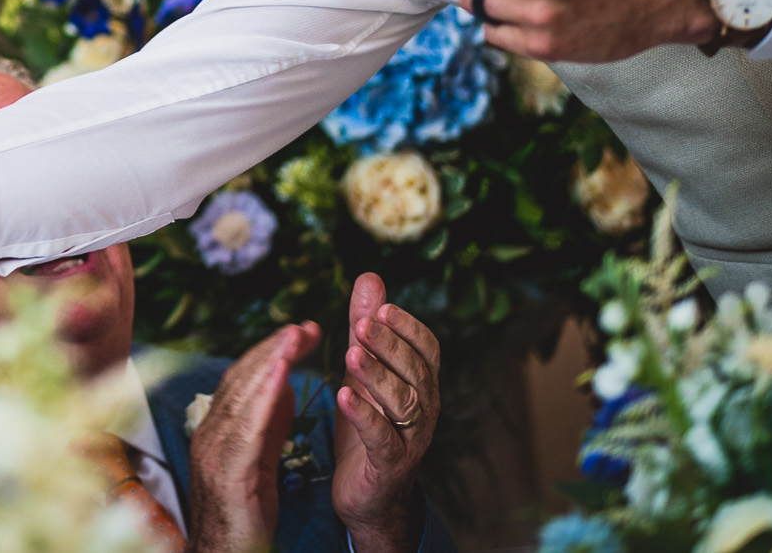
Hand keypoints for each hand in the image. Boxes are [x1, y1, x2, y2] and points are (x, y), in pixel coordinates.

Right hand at [186, 321, 313, 552]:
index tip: (299, 334)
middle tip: (303, 328)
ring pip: (241, 396)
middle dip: (273, 350)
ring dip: (269, 362)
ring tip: (293, 336)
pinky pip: (246, 427)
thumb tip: (285, 386)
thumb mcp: (260, 462)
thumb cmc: (243, 516)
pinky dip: (262, 396)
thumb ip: (270, 425)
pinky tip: (280, 375)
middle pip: (241, 380)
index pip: (242, 380)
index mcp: (219, 430)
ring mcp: (214, 451)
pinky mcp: (226, 471)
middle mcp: (210, 433)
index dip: (270, 354)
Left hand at [331, 274, 438, 552]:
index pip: (427, 349)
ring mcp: (410, 438)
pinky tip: (344, 395)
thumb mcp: (364, 370)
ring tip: (351, 354)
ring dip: (377, 375)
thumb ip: (367, 326)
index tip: (382, 308)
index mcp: (421, 383)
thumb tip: (370, 277)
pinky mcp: (388, 465)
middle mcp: (424, 409)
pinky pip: (382, 439)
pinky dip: (364, 416)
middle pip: (415, 371)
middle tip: (361, 325)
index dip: (407, 328)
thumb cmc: (369, 424)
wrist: (369, 494)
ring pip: (402, 402)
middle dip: (389, 345)